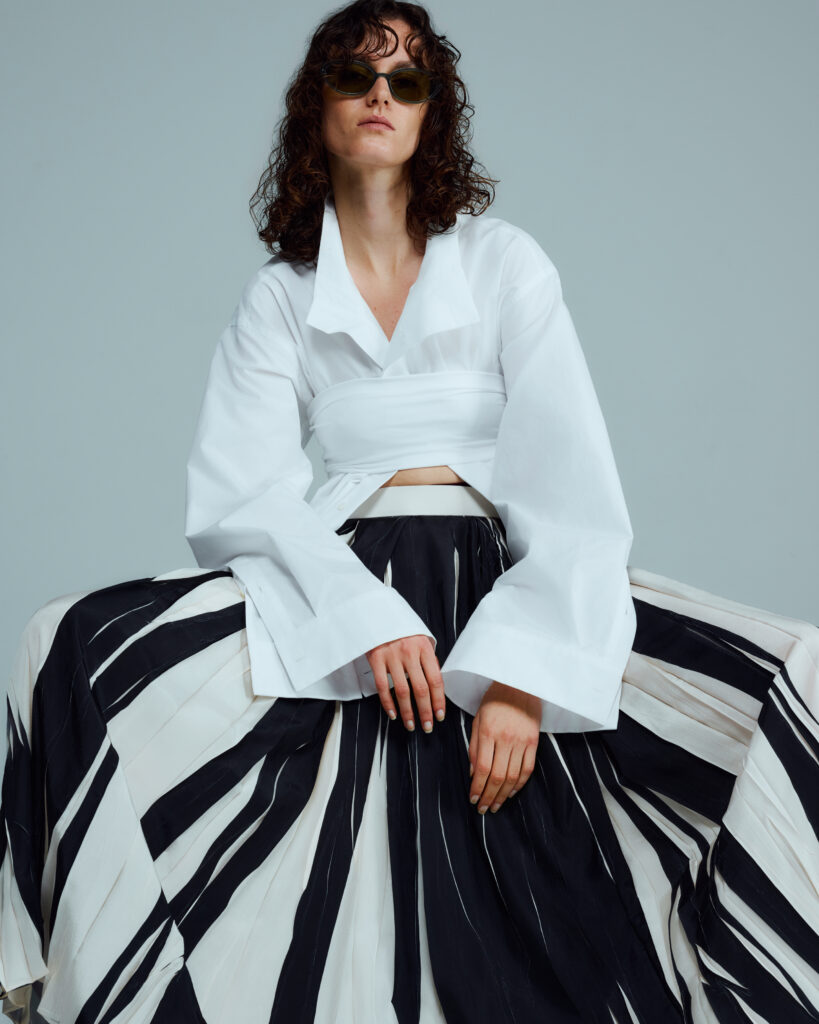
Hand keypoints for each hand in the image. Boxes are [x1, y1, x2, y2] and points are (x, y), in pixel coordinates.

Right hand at [366, 634, 444, 732]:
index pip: (435, 680)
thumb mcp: (420, 638)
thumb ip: (428, 659)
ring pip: (402, 691)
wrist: (378, 613)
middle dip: (426, 711)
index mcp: (424, 647)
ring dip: (408, 712)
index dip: (439, 700)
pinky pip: (383, 687)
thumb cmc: (402, 629)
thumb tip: (436, 683)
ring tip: (411, 724)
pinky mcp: (376, 659)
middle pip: (421, 689)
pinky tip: (393, 714)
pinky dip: (388, 703)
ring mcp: (392, 656)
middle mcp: (409, 652)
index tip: (440, 715)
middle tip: (428, 726)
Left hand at [468, 681, 539, 813]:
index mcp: (488, 732)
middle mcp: (506, 739)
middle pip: (497, 776)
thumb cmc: (494, 700)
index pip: (482, 768)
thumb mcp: (478, 719)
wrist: (519, 683)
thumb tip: (473, 773)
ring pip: (513, 776)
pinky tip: (512, 792)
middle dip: (489, 796)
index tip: (473, 799)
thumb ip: (474, 746)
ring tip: (496, 805)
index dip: (477, 788)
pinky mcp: (534, 742)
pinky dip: (519, 784)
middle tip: (483, 809)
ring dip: (503, 794)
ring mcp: (522, 741)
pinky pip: (528, 768)